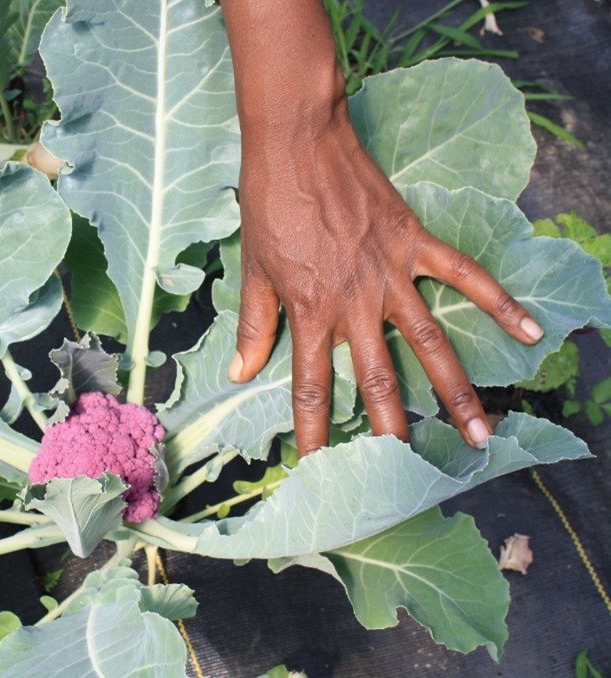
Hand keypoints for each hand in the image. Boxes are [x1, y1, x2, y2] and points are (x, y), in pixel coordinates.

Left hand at [228, 110, 543, 454]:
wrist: (297, 142)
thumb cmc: (269, 206)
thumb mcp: (252, 269)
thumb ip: (254, 325)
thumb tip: (238, 373)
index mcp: (309, 311)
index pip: (311, 387)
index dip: (313, 432)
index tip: (319, 468)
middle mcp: (354, 302)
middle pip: (377, 378)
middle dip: (394, 429)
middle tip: (411, 471)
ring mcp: (389, 273)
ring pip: (430, 342)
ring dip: (456, 391)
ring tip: (479, 434)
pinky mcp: (414, 242)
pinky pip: (464, 276)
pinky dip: (498, 302)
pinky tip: (530, 332)